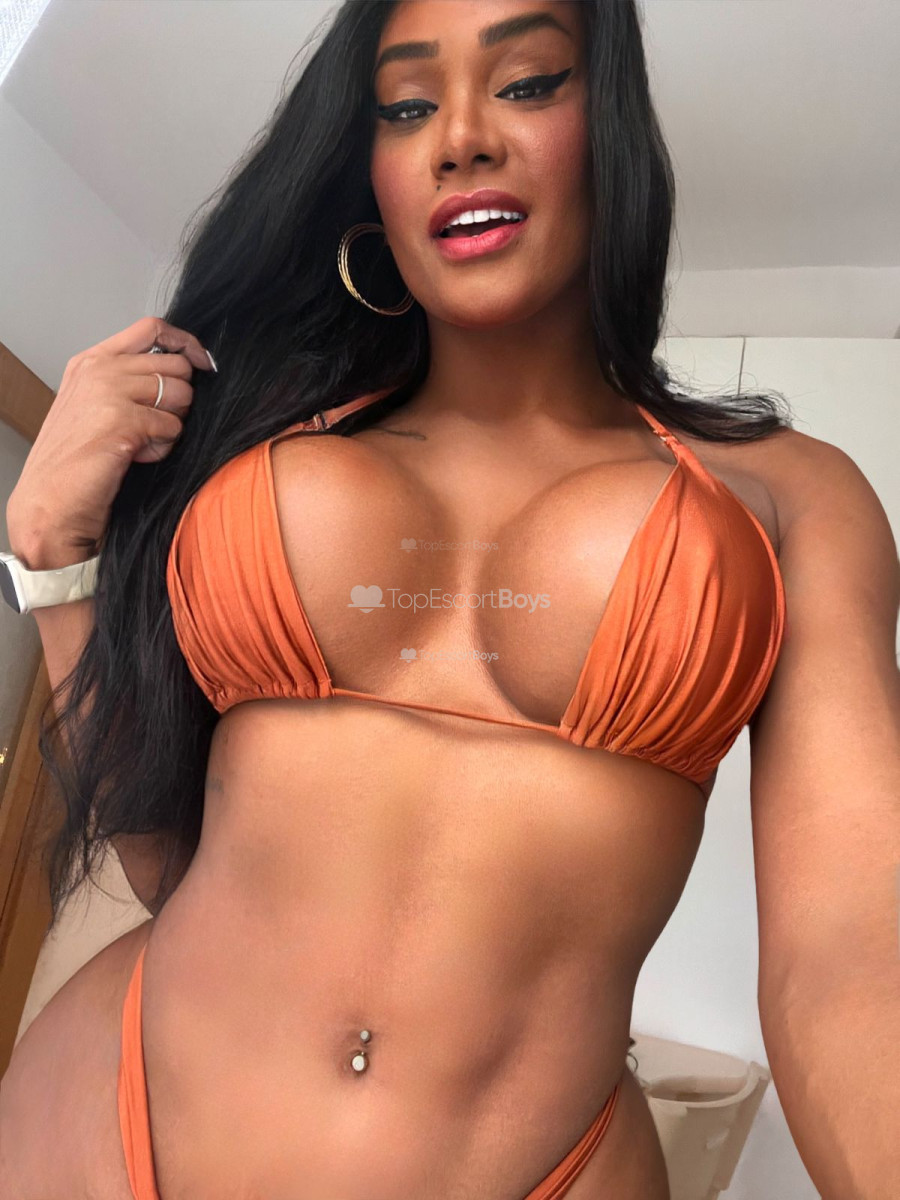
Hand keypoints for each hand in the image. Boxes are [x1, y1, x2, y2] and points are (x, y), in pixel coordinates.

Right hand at [7, 316, 214, 563]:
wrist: (50, 506)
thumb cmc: (74, 465)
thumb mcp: (93, 407)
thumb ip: (127, 382)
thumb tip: (179, 373)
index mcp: (91, 361)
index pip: (151, 329)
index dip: (186, 343)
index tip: (203, 363)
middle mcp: (99, 370)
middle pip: (176, 365)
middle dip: (180, 399)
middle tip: (155, 426)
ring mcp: (109, 392)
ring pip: (181, 395)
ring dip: (172, 426)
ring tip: (142, 444)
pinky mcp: (122, 421)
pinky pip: (173, 427)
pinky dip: (162, 448)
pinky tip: (136, 458)